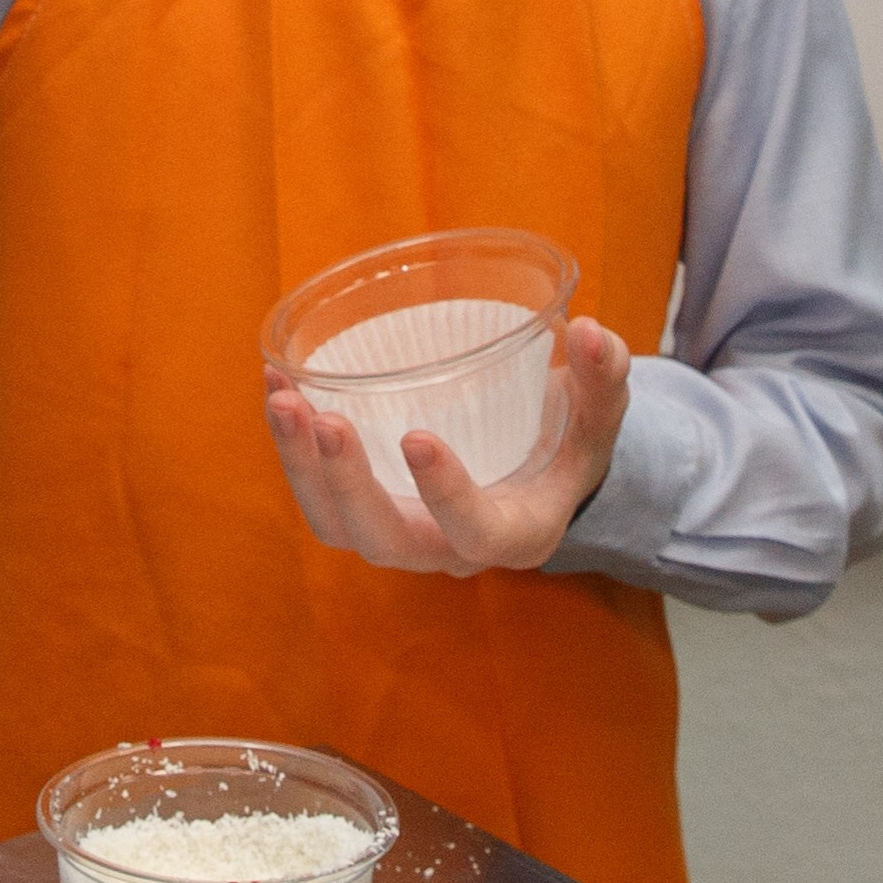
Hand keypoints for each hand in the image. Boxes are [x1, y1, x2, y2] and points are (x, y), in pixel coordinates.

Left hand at [263, 316, 630, 575]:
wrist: (534, 474)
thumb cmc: (566, 442)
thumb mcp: (598, 415)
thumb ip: (604, 378)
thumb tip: (588, 332)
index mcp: (515, 533)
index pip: (476, 533)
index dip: (445, 496)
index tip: (417, 438)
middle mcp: (449, 550)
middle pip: (385, 541)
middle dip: (348, 486)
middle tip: (327, 420)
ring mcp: (401, 534)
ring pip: (337, 526)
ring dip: (302, 467)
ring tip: (283, 399)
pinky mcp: (366, 510)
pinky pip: (319, 495)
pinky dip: (293, 447)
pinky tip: (278, 386)